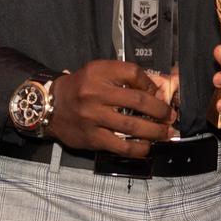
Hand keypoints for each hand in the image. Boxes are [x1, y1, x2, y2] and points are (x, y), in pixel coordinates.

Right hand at [46, 60, 176, 158]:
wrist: (50, 106)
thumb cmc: (80, 87)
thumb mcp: (98, 71)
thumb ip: (123, 77)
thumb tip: (155, 90)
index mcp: (100, 72)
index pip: (134, 73)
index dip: (151, 83)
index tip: (158, 93)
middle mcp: (96, 93)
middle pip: (138, 101)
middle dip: (160, 110)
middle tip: (171, 116)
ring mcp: (94, 117)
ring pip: (132, 126)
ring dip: (155, 131)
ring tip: (166, 133)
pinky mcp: (92, 137)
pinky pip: (120, 146)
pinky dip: (138, 148)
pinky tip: (147, 147)